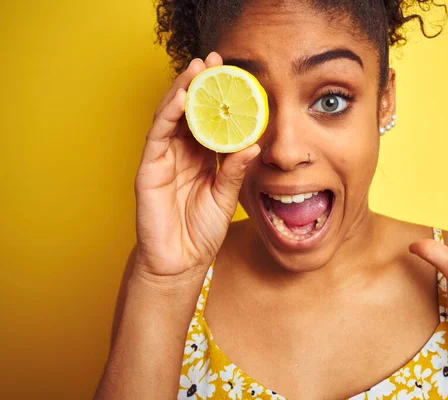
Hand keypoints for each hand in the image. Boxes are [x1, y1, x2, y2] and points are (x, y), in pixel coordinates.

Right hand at [134, 52, 259, 276]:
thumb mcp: (226, 197)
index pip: (209, 121)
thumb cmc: (201, 231)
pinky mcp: (148, 170)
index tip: (233, 75)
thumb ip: (235, 171)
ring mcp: (162, 159)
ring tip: (198, 69)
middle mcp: (181, 154)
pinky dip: (168, 115)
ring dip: (183, 91)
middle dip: (200, 85)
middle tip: (214, 61)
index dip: (219, 98)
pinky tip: (181, 98)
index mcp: (201, 158)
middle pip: (189, 112)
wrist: (180, 263)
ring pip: (170, 117)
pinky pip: (157, 137)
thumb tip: (253, 145)